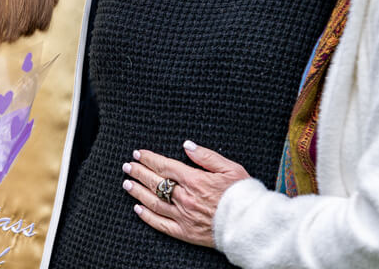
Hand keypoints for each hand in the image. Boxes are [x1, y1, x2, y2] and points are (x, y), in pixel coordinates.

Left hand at [122, 141, 250, 247]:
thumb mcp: (230, 167)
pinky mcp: (185, 233)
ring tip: (127, 183)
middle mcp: (185, 198)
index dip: (149, 159)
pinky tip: (138, 209)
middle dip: (139, 172)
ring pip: (154, 202)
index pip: (165, 166)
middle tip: (127, 166)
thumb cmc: (242, 194)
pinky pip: (161, 224)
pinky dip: (147, 216)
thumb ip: (206, 156)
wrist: (251, 224)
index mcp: (195, 180)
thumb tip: (187, 145)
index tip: (138, 154)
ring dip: (138, 191)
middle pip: (155, 182)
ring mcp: (183, 216)